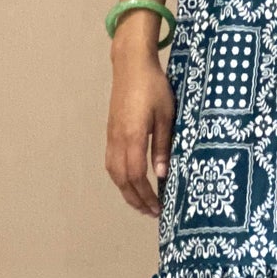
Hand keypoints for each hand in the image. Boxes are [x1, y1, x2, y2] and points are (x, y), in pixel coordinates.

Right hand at [105, 49, 173, 217]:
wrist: (131, 65)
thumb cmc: (154, 87)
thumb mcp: (166, 116)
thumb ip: (163, 146)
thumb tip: (161, 175)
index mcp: (132, 136)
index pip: (135, 176)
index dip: (145, 195)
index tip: (158, 208)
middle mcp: (117, 140)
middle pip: (122, 179)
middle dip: (135, 199)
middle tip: (150, 212)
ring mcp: (111, 136)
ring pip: (113, 172)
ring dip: (126, 190)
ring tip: (140, 202)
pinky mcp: (110, 131)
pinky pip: (111, 161)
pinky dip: (120, 177)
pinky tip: (130, 180)